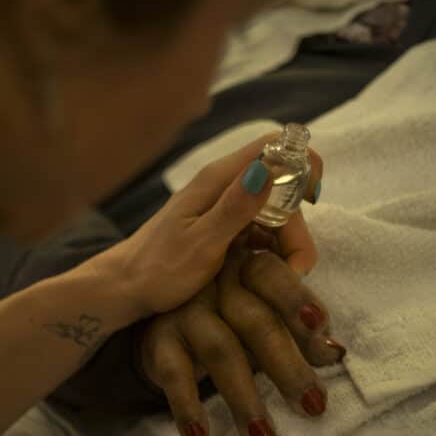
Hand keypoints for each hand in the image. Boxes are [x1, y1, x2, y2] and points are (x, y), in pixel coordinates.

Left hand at [92, 133, 323, 319]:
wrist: (123, 289)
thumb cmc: (157, 269)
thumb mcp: (201, 244)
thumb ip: (236, 208)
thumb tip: (268, 169)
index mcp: (218, 179)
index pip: (275, 146)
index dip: (303, 165)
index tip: (312, 202)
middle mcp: (224, 186)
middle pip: (283, 188)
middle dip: (298, 225)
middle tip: (296, 268)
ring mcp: (224, 207)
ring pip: (276, 213)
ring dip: (288, 243)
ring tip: (282, 277)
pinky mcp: (224, 228)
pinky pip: (261, 231)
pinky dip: (272, 251)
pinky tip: (266, 275)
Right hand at [139, 244, 343, 435]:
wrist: (162, 313)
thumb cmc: (230, 312)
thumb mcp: (264, 310)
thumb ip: (299, 328)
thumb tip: (333, 353)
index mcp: (247, 267)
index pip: (273, 277)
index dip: (298, 301)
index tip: (322, 330)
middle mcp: (215, 283)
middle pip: (255, 321)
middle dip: (287, 366)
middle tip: (313, 405)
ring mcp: (185, 311)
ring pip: (220, 350)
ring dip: (243, 396)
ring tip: (263, 434)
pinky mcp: (159, 340)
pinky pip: (174, 374)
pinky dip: (188, 406)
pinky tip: (201, 435)